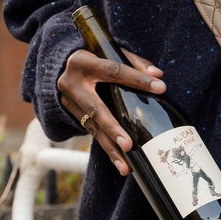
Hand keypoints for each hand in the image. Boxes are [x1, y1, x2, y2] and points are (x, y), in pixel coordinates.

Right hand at [57, 48, 165, 176]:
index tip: (160, 88)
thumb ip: (134, 62)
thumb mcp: (110, 53)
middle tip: (128, 145)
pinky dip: (108, 147)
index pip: (113, 70)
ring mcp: (69, 102)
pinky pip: (92, 133)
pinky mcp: (72, 114)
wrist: (60, 65)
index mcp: (83, 62)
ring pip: (93, 128)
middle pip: (95, 109)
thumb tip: (158, 76)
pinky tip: (121, 162)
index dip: (136, 79)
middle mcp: (72, 83)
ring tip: (126, 166)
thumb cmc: (95, 57)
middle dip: (112, 128)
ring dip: (110, 148)